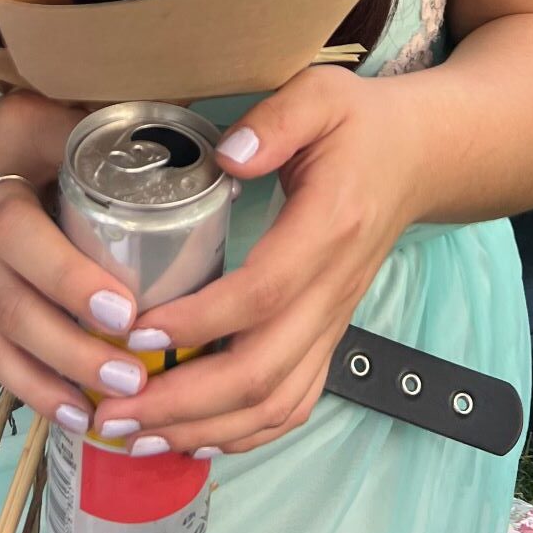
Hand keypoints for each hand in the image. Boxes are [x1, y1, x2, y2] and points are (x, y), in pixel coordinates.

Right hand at [0, 90, 153, 434]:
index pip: (23, 227)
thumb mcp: (35, 113)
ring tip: (124, 397)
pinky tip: (80, 417)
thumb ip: (95, 130)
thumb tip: (193, 148)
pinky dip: (36, 392)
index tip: (125, 307)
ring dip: (64, 373)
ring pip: (7, 338)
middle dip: (75, 341)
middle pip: (14, 298)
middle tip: (136, 369)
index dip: (69, 275)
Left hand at [92, 68, 420, 456]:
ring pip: (276, 401)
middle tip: (116, 411)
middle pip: (262, 369)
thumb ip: (278, 119)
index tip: (136, 332)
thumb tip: (228, 156)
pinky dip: (245, 433)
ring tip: (139, 436)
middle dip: (184, 400)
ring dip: (206, 428)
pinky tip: (194, 437)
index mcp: (327, 228)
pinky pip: (293, 402)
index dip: (199, 321)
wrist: (417, 160)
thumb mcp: (321, 95)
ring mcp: (332, 320)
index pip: (262, 292)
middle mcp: (332, 289)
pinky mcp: (327, 335)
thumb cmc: (358, 125)